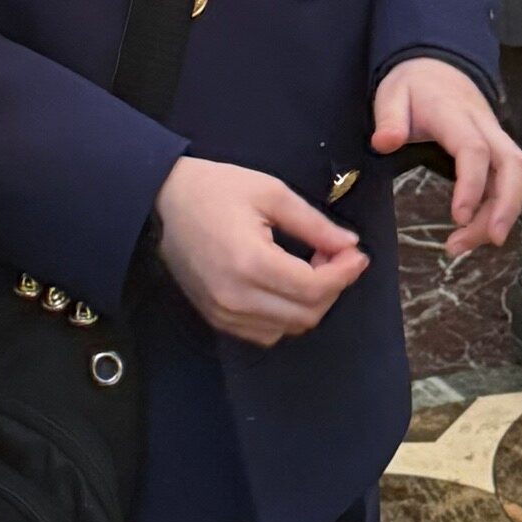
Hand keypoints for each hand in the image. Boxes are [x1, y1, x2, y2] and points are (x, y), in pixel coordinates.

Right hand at [155, 156, 368, 347]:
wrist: (164, 200)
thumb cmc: (218, 188)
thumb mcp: (270, 192)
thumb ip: (313, 223)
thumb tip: (350, 245)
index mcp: (250, 262)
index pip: (314, 288)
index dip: (344, 273)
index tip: (357, 253)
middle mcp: (236, 298)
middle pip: (306, 314)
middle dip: (332, 286)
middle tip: (336, 254)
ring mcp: (223, 314)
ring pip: (288, 328)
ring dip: (311, 303)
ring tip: (312, 266)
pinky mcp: (216, 319)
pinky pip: (265, 332)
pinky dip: (286, 314)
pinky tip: (287, 284)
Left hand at [371, 58, 521, 255]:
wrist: (436, 66)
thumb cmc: (412, 86)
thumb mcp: (391, 94)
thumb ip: (388, 118)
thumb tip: (384, 143)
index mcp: (455, 114)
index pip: (474, 149)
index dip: (472, 185)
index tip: (458, 217)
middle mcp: (484, 126)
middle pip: (513, 164)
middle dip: (508, 204)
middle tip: (492, 240)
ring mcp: (494, 138)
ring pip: (515, 176)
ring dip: (501, 213)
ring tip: (464, 245)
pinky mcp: (496, 151)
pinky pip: (507, 180)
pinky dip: (496, 209)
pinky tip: (473, 232)